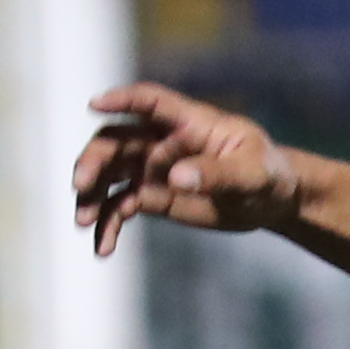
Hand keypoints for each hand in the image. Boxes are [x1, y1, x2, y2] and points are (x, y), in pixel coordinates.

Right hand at [77, 82, 297, 259]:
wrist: (268, 200)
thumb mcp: (253, 175)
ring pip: (110, 173)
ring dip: (92, 194)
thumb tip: (176, 178)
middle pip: (117, 140)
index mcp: (190, 122)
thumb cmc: (267, 175)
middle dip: (94, 161)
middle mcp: (163, 140)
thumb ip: (218, 174)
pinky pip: (120, 206)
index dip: (123, 99)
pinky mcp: (151, 195)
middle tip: (81, 186)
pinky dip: (109, 225)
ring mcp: (153, 167)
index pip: (151, 101)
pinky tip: (103, 248)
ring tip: (85, 222)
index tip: (95, 104)